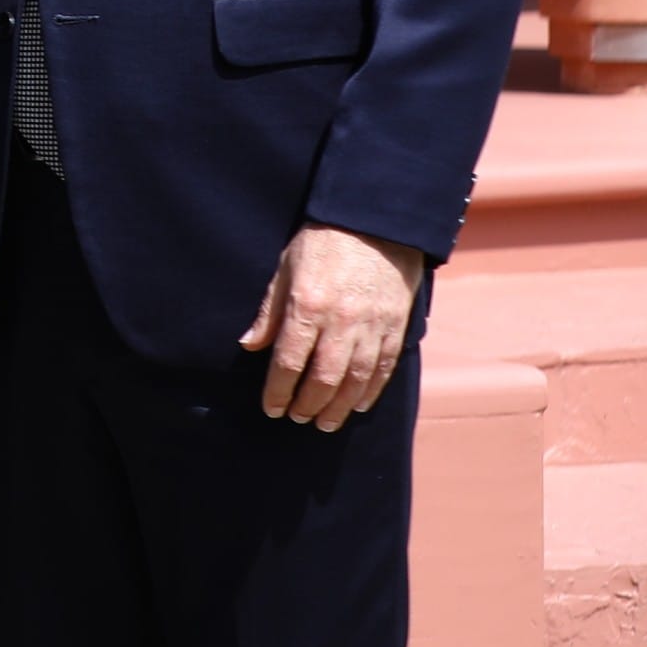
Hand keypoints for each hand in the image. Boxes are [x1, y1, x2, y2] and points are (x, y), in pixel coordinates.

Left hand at [240, 223, 428, 432]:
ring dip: (340, 407)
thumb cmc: (322, 242)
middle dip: (309, 404)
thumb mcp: (285, 268)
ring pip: (356, 380)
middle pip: (324, 378)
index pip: (290, 361)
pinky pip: (385, 368)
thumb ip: (270, 310)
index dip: (279, 390)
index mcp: (308, 306)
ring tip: (325, 423)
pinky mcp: (396, 327)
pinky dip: (371, 391)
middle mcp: (342, 322)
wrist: (376, 223)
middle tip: (298, 420)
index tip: (272, 408)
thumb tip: (250, 344)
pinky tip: (360, 405)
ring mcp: (373, 326)